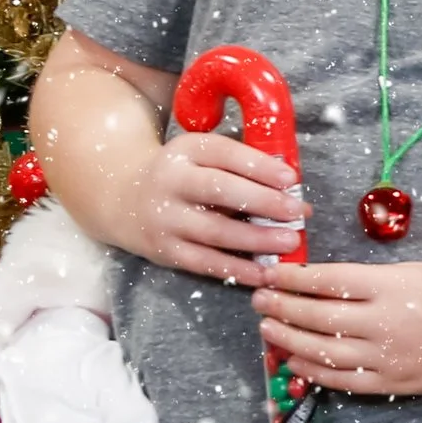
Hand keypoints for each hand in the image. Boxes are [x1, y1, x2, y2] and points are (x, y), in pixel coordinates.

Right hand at [120, 129, 306, 288]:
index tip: (291, 179)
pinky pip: (205, 262)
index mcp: (186, 150)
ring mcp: (165, 219)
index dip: (259, 166)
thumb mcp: (203, 155)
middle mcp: (171, 182)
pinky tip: (265, 272)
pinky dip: (238, 269)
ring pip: (214, 231)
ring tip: (290, 241)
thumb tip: (291, 186)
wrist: (123, 198)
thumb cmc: (184, 174)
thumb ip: (241, 164)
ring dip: (257, 239)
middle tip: (297, 212)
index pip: (225, 153)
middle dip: (263, 202)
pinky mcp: (165, 250)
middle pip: (219, 190)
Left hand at [252, 261, 421, 395]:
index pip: (328, 281)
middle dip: (281, 307)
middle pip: (318, 316)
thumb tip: (317, 282)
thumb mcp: (414, 271)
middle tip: (260, 299)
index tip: (271, 273)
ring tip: (268, 328)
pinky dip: (312, 370)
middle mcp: (385, 324)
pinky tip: (294, 360)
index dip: (293, 278)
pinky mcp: (391, 383)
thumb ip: (368, 279)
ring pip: (322, 351)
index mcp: (392, 288)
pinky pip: (341, 380)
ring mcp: (387, 358)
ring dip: (288, 339)